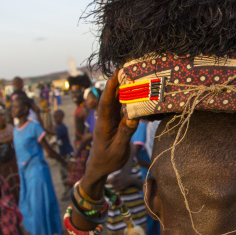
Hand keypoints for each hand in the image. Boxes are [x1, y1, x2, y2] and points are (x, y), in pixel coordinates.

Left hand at [82, 71, 137, 188]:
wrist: (100, 167)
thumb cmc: (108, 160)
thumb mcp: (118, 149)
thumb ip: (125, 133)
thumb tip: (133, 116)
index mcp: (103, 123)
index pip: (106, 101)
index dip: (111, 86)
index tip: (117, 72)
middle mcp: (105, 118)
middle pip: (111, 96)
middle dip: (119, 81)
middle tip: (130, 67)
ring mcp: (109, 119)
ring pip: (116, 100)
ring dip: (124, 88)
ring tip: (135, 75)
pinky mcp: (114, 121)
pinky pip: (121, 107)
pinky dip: (127, 98)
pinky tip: (136, 92)